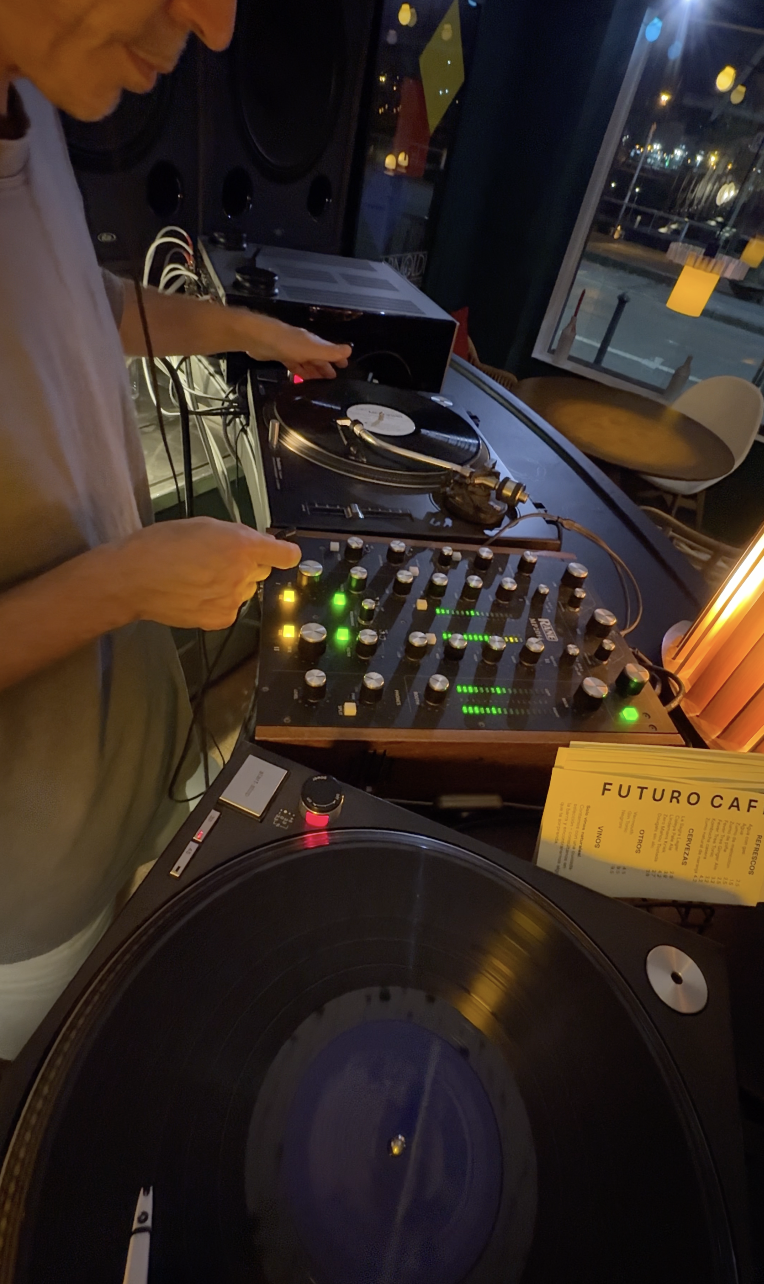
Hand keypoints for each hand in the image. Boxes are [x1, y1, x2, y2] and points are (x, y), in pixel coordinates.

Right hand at [115, 518, 300, 630]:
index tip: (282, 554)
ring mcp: (233, 599)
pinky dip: (220, 601)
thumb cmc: (162, 545)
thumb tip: (260, 544)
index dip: (284, 553)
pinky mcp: (221, 618)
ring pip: (246, 589)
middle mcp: (243, 574)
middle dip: (247, 564)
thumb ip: (237, 535)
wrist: (134, 578)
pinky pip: (231, 607)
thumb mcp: (204, 525)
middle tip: (217, 559)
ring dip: (232, 583)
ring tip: (200, 576)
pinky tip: (197, 592)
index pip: (286, 555)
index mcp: (242, 545)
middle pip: (262, 570)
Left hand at [235, 311, 351, 379]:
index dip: (338, 359)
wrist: (260, 339)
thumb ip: (330, 351)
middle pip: (318, 358)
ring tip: (320, 381)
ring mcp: (292, 350)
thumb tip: (349, 350)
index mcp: (314, 343)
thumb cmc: (287, 343)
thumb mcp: (313, 348)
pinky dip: (300, 371)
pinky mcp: (281, 356)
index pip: (330, 351)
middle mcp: (304, 345)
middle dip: (326, 367)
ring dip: (314, 371)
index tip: (345, 366)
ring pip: (307, 362)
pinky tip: (301, 377)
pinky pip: (294, 365)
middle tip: (333, 378)